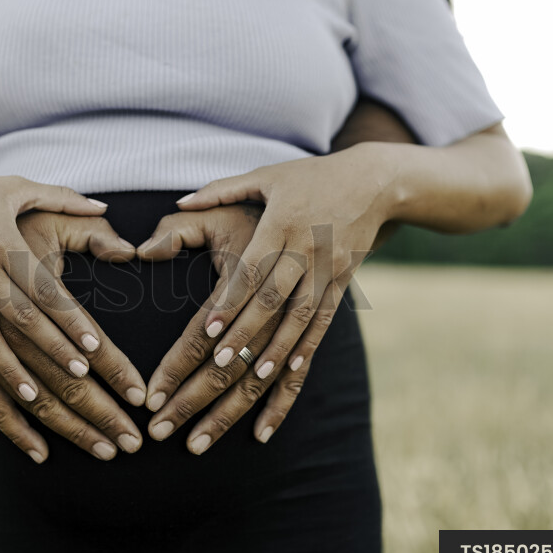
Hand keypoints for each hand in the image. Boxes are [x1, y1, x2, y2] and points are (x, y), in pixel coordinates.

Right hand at [0, 170, 135, 402]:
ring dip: (10, 369)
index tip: (95, 346)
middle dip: (52, 348)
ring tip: (36, 397)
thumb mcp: (16, 187)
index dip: (69, 318)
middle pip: (22, 317)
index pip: (44, 289)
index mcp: (5, 242)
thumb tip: (106, 207)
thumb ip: (63, 197)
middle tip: (81, 376)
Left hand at [159, 154, 386, 450]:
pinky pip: (324, 319)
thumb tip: (179, 200)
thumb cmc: (308, 178)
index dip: (231, 302)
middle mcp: (306, 248)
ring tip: (254, 376)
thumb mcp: (265, 176)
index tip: (209, 331)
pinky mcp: (344, 281)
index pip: (252, 269)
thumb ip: (220, 190)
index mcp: (281, 222)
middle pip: (273, 300)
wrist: (374, 181)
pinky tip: (291, 371)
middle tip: (218, 365)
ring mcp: (329, 268)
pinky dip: (308, 346)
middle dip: (246, 334)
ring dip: (277, 349)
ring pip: (301, 316)